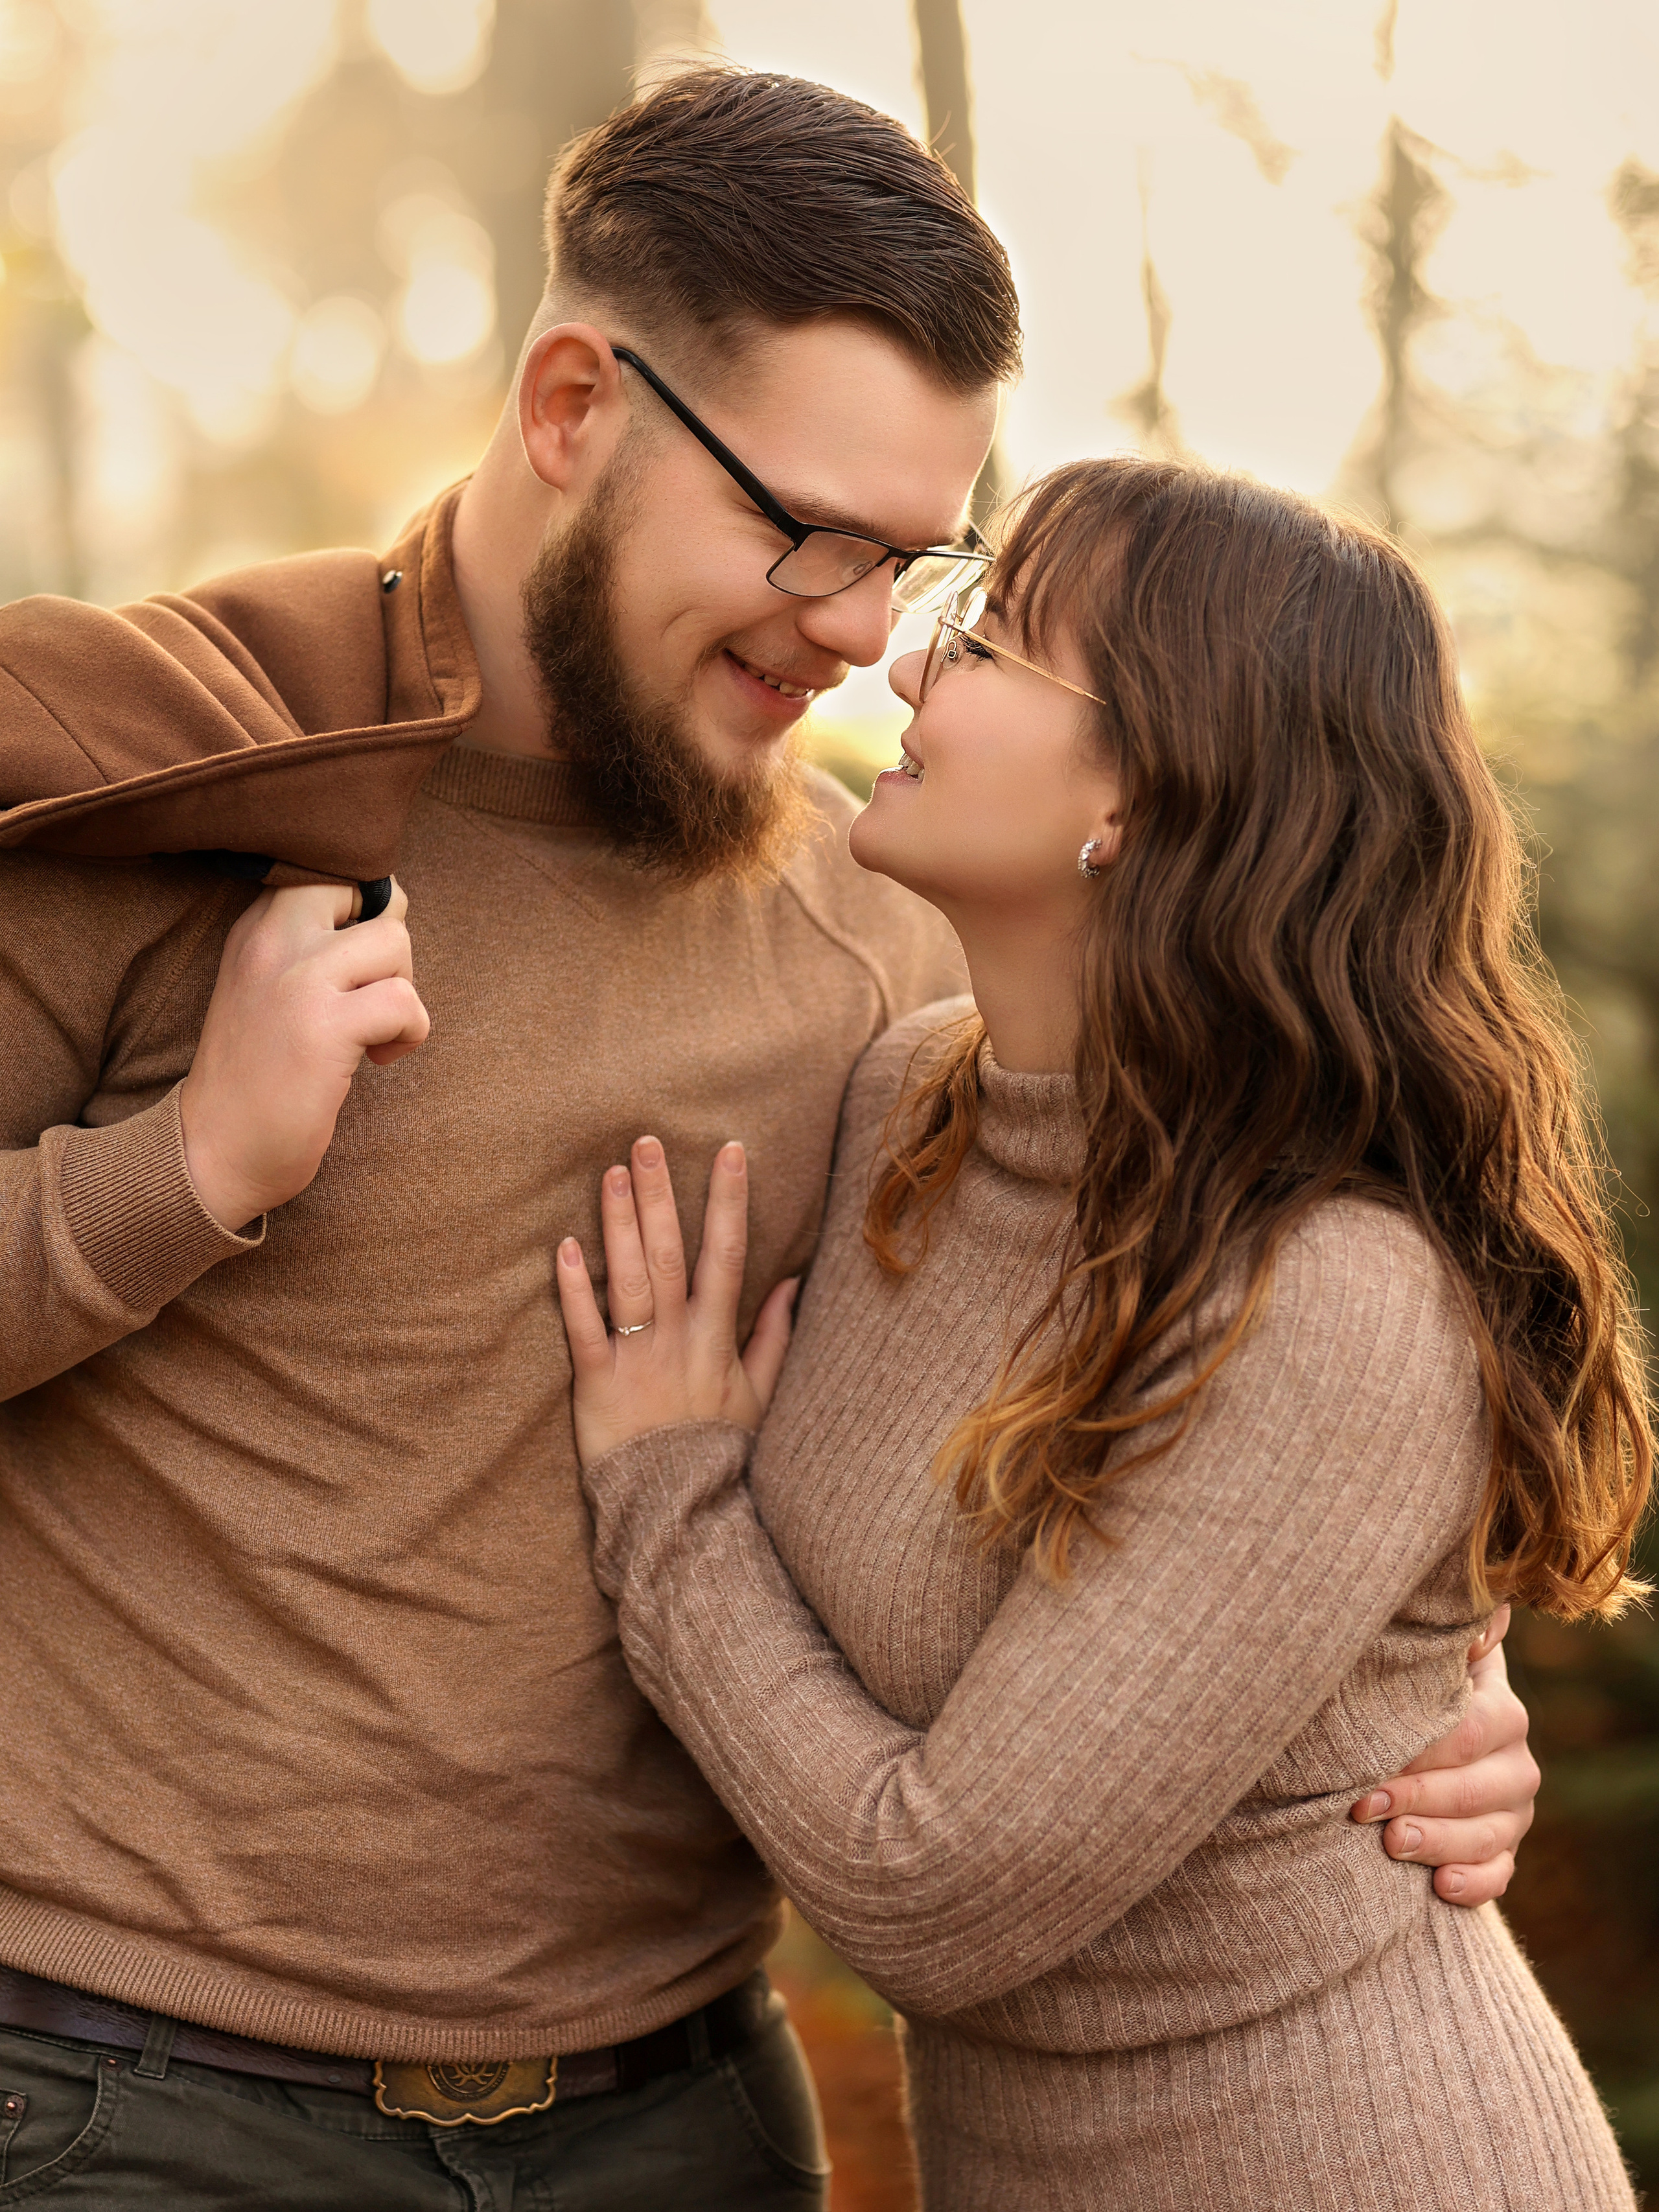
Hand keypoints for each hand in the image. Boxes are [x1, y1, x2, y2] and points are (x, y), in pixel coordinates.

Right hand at [179, 879, 427, 1230]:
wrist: (210, 1152)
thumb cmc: (257, 1077)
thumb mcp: (267, 989)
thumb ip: (310, 945)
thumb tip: (388, 910)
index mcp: (255, 929)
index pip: (331, 872)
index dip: (366, 910)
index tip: (360, 965)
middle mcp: (271, 942)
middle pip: (369, 891)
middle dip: (393, 943)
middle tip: (374, 994)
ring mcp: (296, 981)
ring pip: (396, 942)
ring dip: (404, 994)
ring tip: (375, 1034)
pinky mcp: (324, 1027)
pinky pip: (405, 1002)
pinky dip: (411, 1033)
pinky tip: (380, 1060)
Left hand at [556, 1136, 797, 1466]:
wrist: (680, 1511)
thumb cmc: (718, 1451)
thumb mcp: (760, 1395)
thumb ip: (774, 1336)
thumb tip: (792, 1283)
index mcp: (718, 1336)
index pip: (729, 1254)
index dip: (729, 1201)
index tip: (730, 1151)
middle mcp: (679, 1338)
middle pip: (670, 1255)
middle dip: (661, 1196)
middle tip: (646, 1141)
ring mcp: (639, 1359)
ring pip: (630, 1280)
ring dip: (620, 1224)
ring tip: (611, 1174)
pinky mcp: (598, 1384)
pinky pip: (586, 1330)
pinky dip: (575, 1290)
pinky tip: (565, 1247)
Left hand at [1349, 1605, 1537, 1905]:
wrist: (1420, 1750)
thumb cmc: (1412, 1697)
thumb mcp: (1432, 1663)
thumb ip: (1453, 1640)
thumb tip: (1488, 1609)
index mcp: (1501, 1711)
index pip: (1469, 1732)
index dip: (1420, 1751)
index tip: (1368, 1765)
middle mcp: (1516, 1764)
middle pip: (1474, 1789)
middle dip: (1416, 1798)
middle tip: (1363, 1807)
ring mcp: (1513, 1814)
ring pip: (1486, 1836)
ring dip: (1438, 1842)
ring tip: (1392, 1844)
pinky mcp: (1503, 1854)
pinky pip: (1498, 1877)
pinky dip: (1472, 1885)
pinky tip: (1440, 1886)